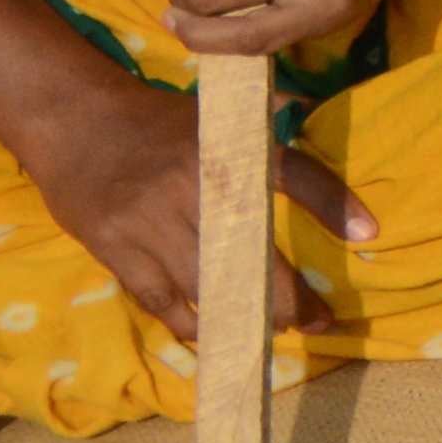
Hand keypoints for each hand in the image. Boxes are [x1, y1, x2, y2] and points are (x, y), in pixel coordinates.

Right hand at [15, 83, 367, 357]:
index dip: (331, 203)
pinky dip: (186, 320)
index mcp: (228, 145)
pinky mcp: (114, 246)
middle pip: (251, 247)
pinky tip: (211, 333)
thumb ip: (269, 116)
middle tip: (319, 320)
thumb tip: (310, 115)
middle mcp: (193, 183)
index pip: (292, 173)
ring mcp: (149, 219)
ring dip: (242, 316)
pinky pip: (158, 296)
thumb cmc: (157, 118)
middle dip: (288, 293)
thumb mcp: (217, 108)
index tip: (367, 233)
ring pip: (206, 282)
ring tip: (271, 335)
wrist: (74, 120)